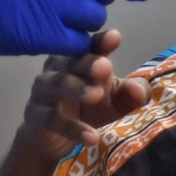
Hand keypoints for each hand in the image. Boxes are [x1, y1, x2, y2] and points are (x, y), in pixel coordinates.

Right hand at [21, 30, 150, 161]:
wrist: (53, 138)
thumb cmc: (89, 108)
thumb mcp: (115, 101)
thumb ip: (130, 93)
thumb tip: (138, 89)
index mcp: (81, 59)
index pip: (91, 46)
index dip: (101, 41)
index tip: (114, 37)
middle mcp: (59, 69)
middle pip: (73, 61)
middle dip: (89, 62)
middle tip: (105, 66)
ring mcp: (44, 91)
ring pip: (58, 85)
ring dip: (77, 89)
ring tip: (97, 95)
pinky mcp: (36, 116)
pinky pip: (52, 119)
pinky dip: (73, 128)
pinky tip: (92, 137)